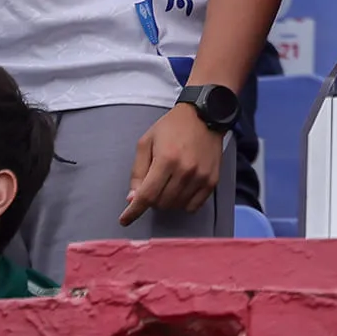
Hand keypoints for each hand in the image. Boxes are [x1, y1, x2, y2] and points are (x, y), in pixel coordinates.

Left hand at [121, 101, 221, 221]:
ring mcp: (200, 177)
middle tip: (153, 185)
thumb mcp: (146, 142)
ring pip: (176, 206)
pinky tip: (180, 190)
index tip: (124, 220)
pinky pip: (194, 206)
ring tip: (168, 184)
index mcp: (166, 159)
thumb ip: (138, 172)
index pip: (147, 195)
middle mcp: (185, 170)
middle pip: (161, 203)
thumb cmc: (171, 127)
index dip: (133, 211)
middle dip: (152, 199)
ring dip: (167, 201)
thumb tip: (132, 199)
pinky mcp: (212, 180)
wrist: (204, 115)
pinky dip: (183, 204)